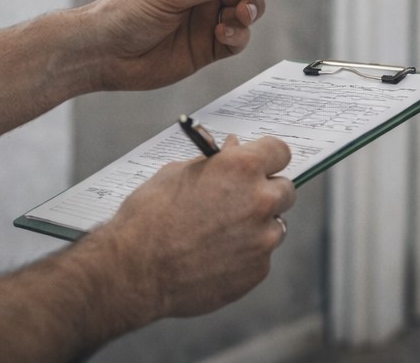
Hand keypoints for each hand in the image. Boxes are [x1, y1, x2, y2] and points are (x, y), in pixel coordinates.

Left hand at [85, 0, 268, 91]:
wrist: (104, 53)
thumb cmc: (126, 12)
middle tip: (245, 3)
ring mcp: (207, 19)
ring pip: (245, 13)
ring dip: (248, 15)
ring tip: (237, 18)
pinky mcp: (208, 47)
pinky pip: (236, 39)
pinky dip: (238, 36)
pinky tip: (223, 35)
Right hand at [96, 135, 295, 317]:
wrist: (135, 269)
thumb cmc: (149, 216)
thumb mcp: (177, 174)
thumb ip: (214, 163)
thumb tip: (233, 149)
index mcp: (241, 168)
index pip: (279, 151)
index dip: (267, 156)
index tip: (261, 163)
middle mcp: (260, 200)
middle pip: (285, 189)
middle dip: (266, 191)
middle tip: (240, 200)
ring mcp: (262, 239)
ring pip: (275, 226)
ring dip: (257, 226)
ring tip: (221, 233)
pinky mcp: (257, 270)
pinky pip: (261, 256)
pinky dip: (245, 254)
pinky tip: (216, 256)